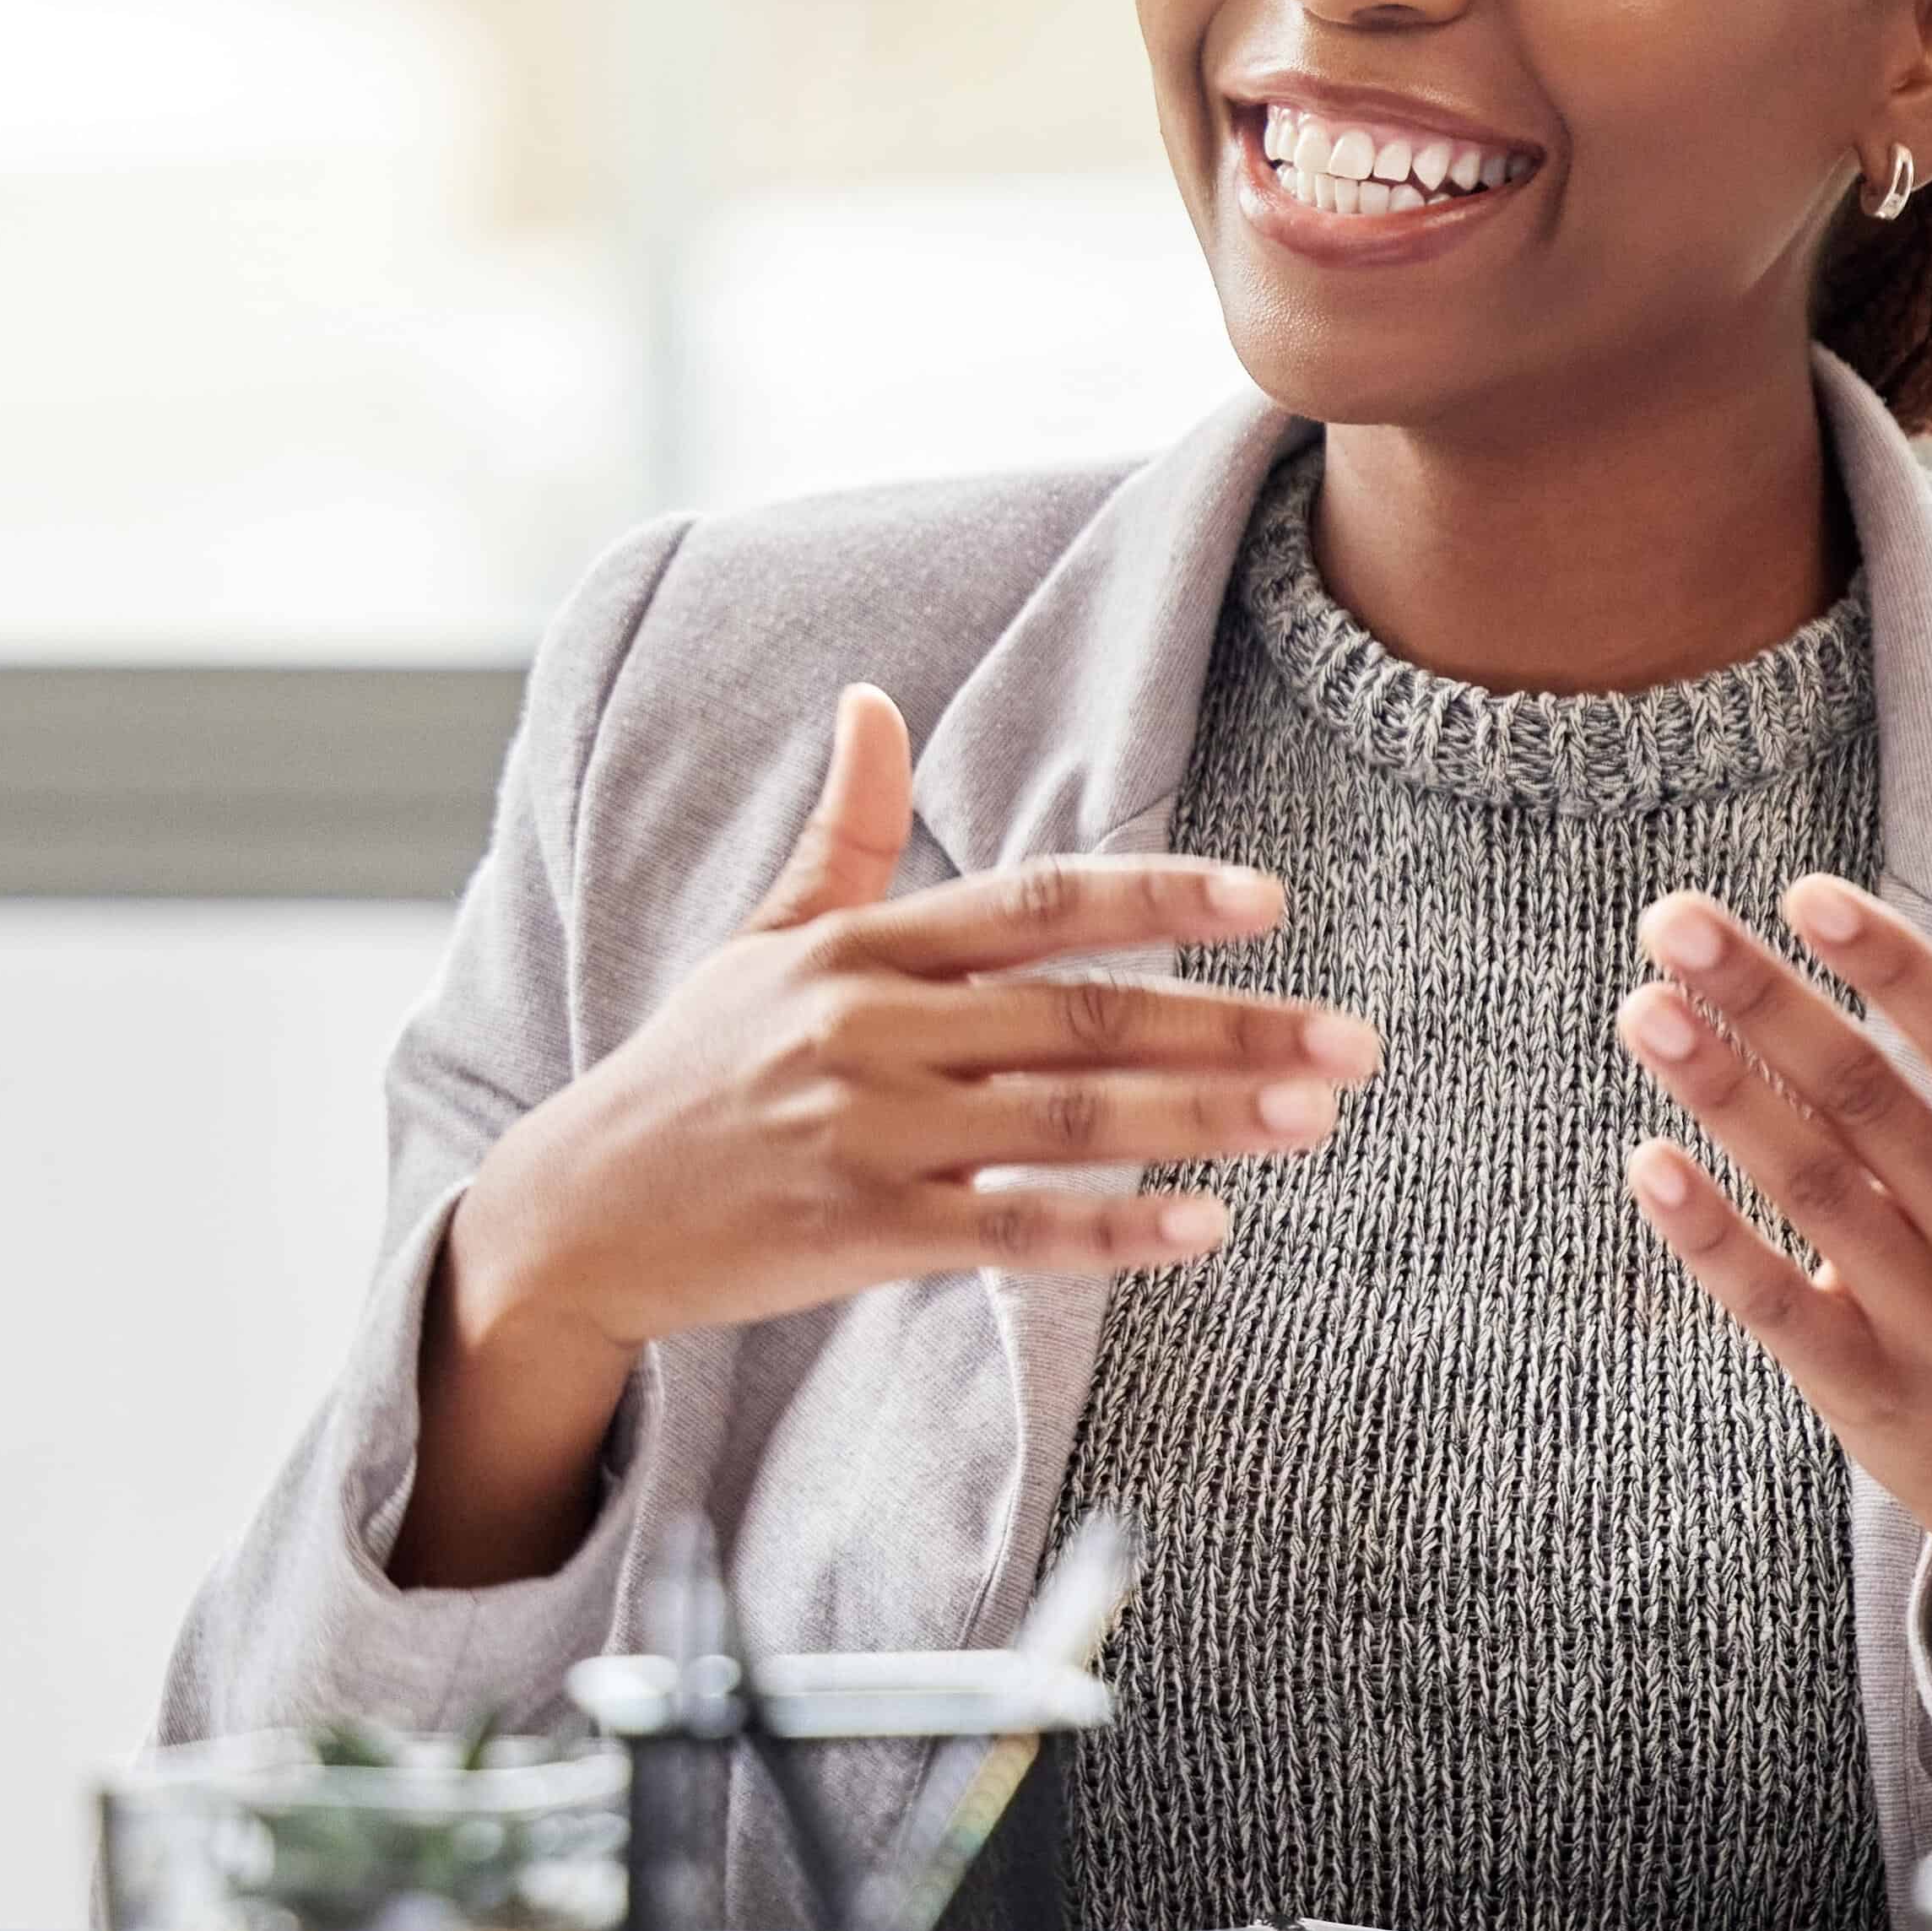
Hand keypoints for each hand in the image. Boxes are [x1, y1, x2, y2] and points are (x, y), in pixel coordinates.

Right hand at [409, 687, 1371, 1583]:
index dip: (1155, 895)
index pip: (1034, 905)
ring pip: (1064, 1118)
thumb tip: (869, 699)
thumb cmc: (691, 1071)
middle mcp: (868, 1025)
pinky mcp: (855, 1231)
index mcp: (860, 946)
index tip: (1266, 898)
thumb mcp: (758, 938)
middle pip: (1079, 1015)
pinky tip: (1203, 1228)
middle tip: (1354, 1039)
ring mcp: (863, 1130)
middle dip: (1229, 1025)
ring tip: (1314, 1118)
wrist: (577, 1211)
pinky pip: (1007, 1229)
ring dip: (1201, 1118)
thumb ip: (839, 831)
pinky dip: (1109, 1230)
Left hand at [1616, 881, 1931, 1666]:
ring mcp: (1931, 1320)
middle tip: (1673, 918)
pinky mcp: (1865, 1392)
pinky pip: (1777, 1305)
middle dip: (1770, 1004)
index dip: (1896, 967)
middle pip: (1872, 1102)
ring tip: (1645, 1008)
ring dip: (1724, 1095)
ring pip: (1815, 1189)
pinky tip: (1645, 1162)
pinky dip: (1711, 1237)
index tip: (1807, 890)